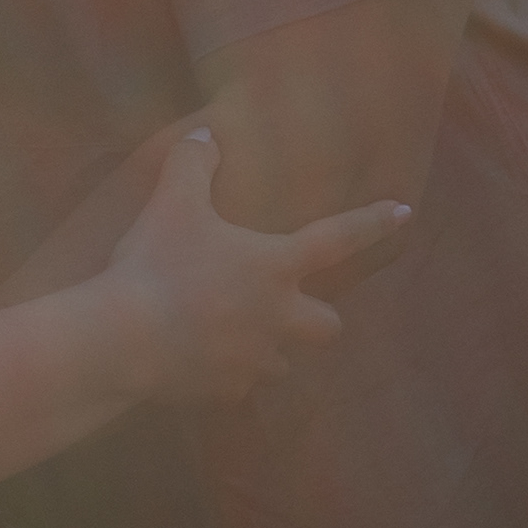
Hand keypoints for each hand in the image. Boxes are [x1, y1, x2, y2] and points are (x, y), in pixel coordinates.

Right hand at [100, 125, 404, 402]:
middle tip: (287, 306)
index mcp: (276, 265)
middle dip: (316, 318)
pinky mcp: (228, 392)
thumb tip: (206, 135)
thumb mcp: (171, 202)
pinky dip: (226, 375)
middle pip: (329, 326)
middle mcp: (279, 315)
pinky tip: (196, 364)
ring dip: (269, 348)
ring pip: (284, 361)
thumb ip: (193, 163)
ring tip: (233, 337)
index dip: (373, 223)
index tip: (404, 212)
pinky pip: (239, 385)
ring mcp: (256, 358)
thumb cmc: (156, 264)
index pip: (339, 239)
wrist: (123, 339)